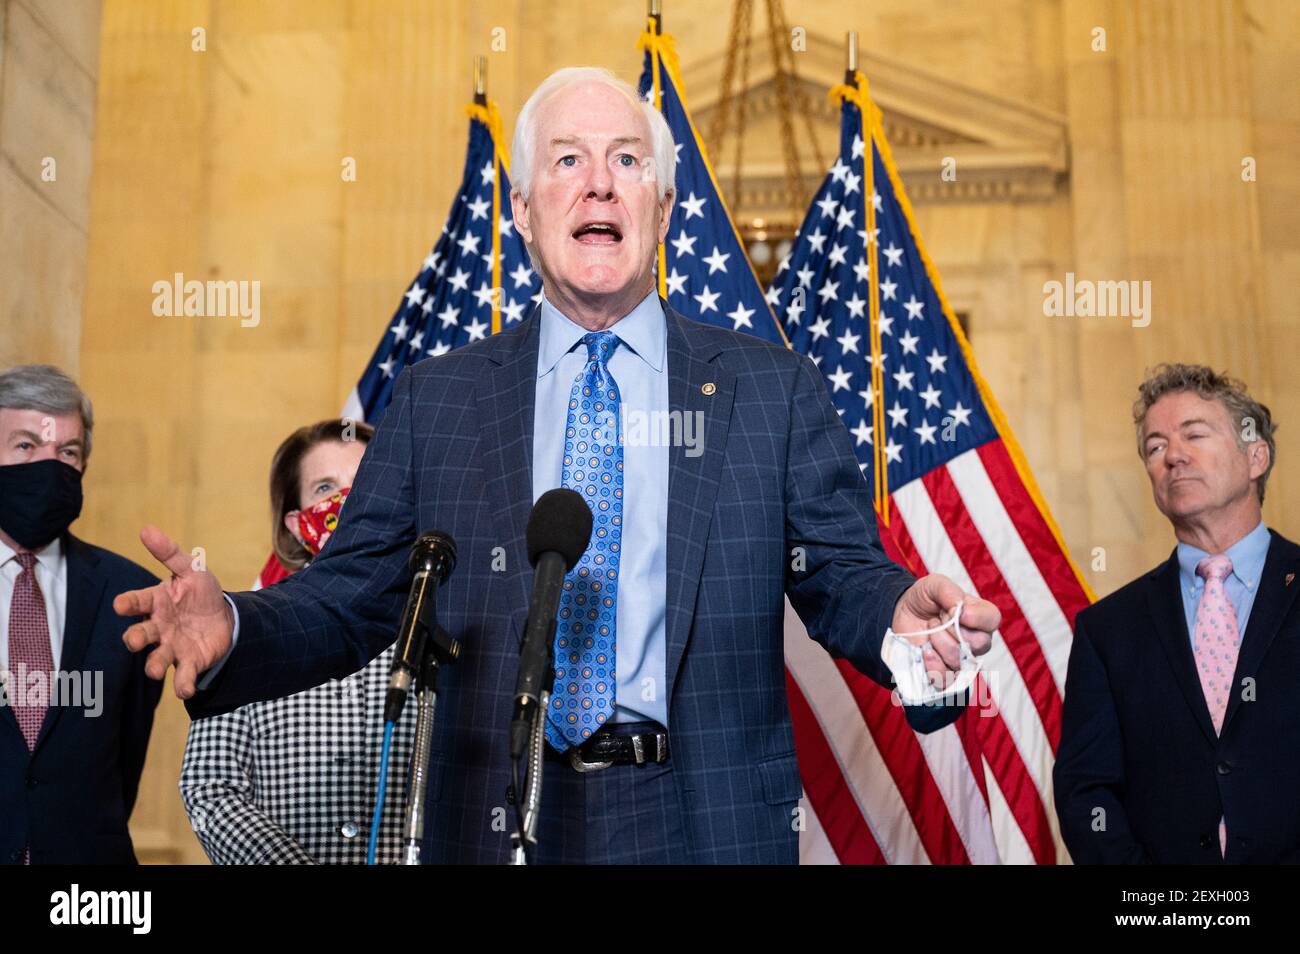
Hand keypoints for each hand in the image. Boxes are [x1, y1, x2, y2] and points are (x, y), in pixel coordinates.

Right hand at [114, 525, 233, 699]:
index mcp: (156, 603)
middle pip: (138, 636)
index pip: (136, 603)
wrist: (225, 618)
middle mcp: (159, 627)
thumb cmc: (200, 593)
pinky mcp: (189, 662)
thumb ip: (170, 553)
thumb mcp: (192, 570)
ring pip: (155, 660)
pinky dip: (183, 684)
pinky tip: (186, 690)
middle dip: (135, 639)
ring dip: (154, 666)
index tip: (120, 605)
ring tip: (155, 670)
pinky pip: (183, 676)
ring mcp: (172, 647)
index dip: (128, 604)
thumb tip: (146, 529)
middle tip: (136, 640)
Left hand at [891, 574, 997, 688]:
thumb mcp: (934, 584)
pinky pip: (947, 678)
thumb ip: (949, 591)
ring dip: (939, 642)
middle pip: (979, 643)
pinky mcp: (945, 672)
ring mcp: (962, 658)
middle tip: (938, 618)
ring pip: (960, 660)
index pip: (992, 619)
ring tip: (930, 630)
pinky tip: (925, 650)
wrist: (902, 615)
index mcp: (980, 616)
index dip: (974, 616)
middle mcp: (977, 640)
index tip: (954, 610)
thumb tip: (959, 609)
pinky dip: (933, 664)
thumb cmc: (925, 599)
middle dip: (952, 629)